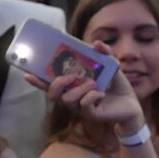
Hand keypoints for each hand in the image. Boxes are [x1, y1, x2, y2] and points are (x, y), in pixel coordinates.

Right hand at [22, 42, 142, 128]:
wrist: (132, 105)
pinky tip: (101, 93)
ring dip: (78, 89)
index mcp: (72, 87)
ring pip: (67, 100)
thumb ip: (104, 53)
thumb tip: (96, 43)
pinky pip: (84, 106)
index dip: (37, 81)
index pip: (50, 85)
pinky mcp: (92, 115)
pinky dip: (91, 96)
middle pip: (53, 95)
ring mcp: (81, 108)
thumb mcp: (111, 66)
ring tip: (93, 83)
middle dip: (57, 84)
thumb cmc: (117, 86)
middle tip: (70, 76)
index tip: (26, 74)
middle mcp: (72, 98)